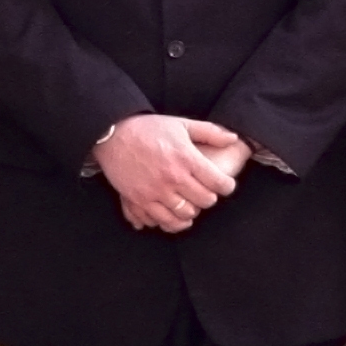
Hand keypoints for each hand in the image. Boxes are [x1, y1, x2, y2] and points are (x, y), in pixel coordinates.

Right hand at [95, 114, 242, 230]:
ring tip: (190, 204)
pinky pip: (161, 221)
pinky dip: (169, 220)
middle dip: (209, 198)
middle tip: (206, 192)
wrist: (112, 134)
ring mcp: (155, 191)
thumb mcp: (181, 124)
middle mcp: (173, 177)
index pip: (218, 183)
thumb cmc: (148, 128)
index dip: (227, 186)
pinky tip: (172, 213)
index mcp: (186, 158)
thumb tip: (232, 138)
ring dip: (191, 211)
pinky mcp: (139, 200)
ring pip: (185, 215)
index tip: (225, 185)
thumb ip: (210, 132)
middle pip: (204, 201)